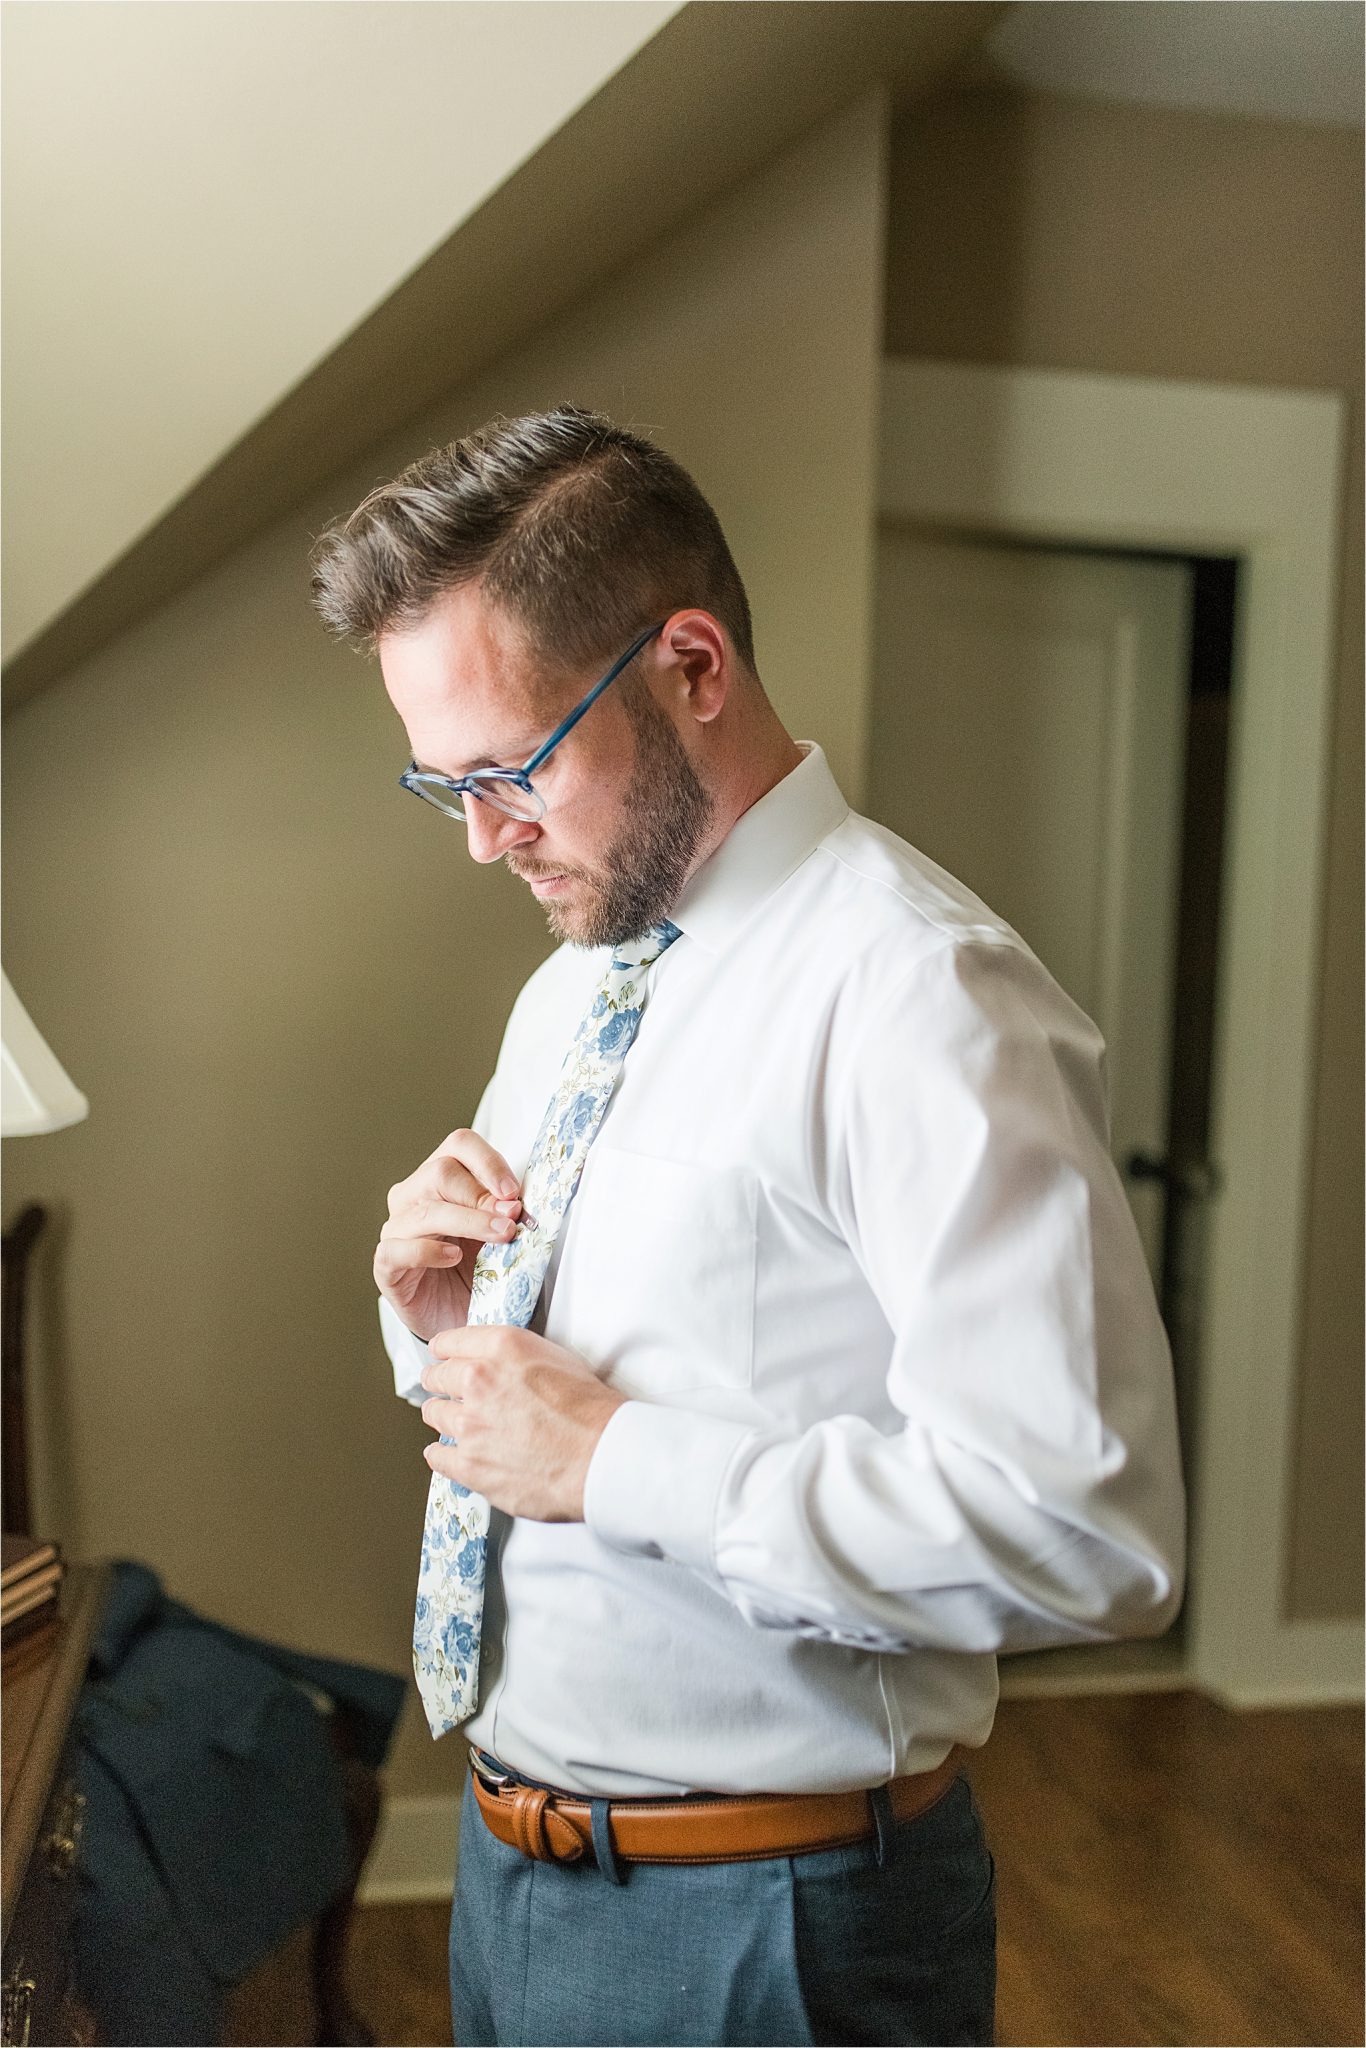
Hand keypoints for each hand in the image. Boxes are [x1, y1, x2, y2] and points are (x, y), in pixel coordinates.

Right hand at [375, 1129, 523, 1341]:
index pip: (460, 1145)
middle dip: (482, 1195)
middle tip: (511, 1219)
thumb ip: (505, 1212)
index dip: (489, 1162)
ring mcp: (396, 1229)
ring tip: (499, 1237)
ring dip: (469, 1221)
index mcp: (440, 1177)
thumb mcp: (498, 1233)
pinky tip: (453, 1258)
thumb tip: (517, 1203)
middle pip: (441, 1172)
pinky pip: (399, 1248)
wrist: (459, 1315)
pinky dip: (429, 1251)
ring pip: (426, 1211)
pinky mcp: (386, 1264)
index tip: (514, 1191)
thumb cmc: (476, 1268)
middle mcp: (413, 1196)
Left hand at [419, 1326, 627, 1520]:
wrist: (600, 1454)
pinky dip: (442, 1455)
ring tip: (456, 1422)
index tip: (441, 1356)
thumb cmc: (589, 1409)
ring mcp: (470, 1424)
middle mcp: (479, 1380)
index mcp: (501, 1348)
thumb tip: (499, 1362)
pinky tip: (449, 1454)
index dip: (444, 1350)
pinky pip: (437, 1456)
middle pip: (436, 1376)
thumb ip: (514, 1356)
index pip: (450, 1341)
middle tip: (444, 1388)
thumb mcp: (555, 1356)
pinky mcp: (469, 1463)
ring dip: (444, 1416)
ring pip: (435, 1414)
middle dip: (440, 1382)